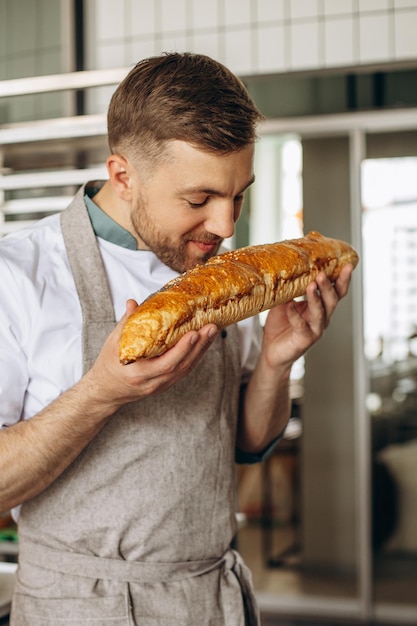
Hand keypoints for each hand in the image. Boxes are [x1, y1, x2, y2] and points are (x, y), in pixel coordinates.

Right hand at [85, 299, 218, 411]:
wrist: (106, 390)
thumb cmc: (108, 365)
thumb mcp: (112, 343)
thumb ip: (126, 323)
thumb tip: (132, 303)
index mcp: (137, 373)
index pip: (165, 364)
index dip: (182, 350)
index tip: (194, 333)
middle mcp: (152, 382)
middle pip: (181, 366)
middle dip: (199, 347)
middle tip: (211, 327)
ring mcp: (160, 386)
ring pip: (186, 369)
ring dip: (201, 350)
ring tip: (212, 332)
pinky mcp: (166, 384)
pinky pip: (184, 371)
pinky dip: (195, 356)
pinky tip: (204, 343)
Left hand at [262, 264, 353, 368]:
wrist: (273, 351)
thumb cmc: (281, 325)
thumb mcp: (284, 302)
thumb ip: (288, 289)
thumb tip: (286, 269)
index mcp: (321, 307)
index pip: (336, 291)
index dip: (342, 279)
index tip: (347, 264)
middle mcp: (322, 317)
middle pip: (332, 300)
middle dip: (330, 286)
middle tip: (323, 273)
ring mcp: (315, 329)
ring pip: (320, 312)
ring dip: (316, 298)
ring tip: (311, 285)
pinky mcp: (304, 339)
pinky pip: (301, 325)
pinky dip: (295, 315)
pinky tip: (290, 305)